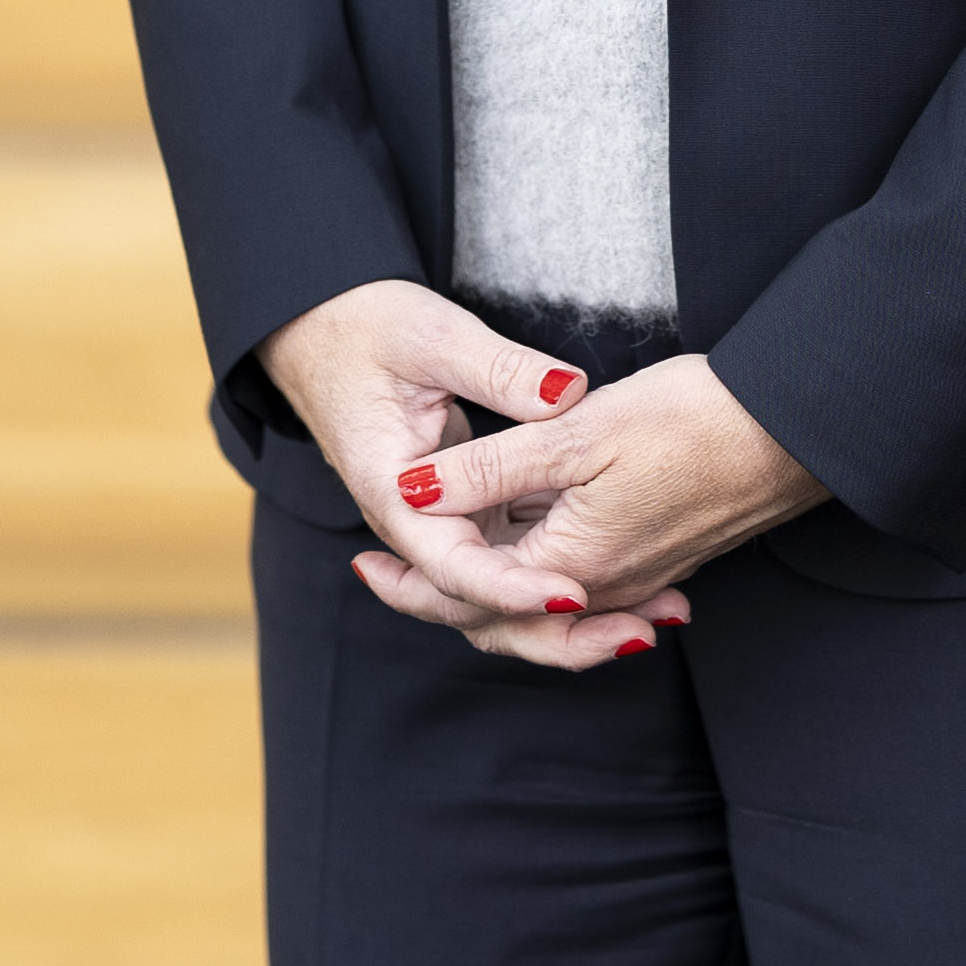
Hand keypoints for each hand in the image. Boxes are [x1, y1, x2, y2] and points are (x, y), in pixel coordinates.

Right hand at [254, 280, 642, 660]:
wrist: (319, 330)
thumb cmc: (366, 329)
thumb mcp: (434, 338)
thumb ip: (501, 370)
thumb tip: (566, 394)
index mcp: (393, 494)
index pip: (453, 566)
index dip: (513, 588)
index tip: (573, 592)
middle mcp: (414, 527)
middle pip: (480, 607)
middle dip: (558, 632)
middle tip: (639, 635)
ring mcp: (441, 524)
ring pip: (500, 595)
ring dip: (567, 618)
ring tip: (646, 627)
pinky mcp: (466, 511)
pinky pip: (511, 560)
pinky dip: (559, 577)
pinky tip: (621, 588)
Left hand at [363, 353, 827, 667]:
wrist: (793, 430)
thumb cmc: (693, 421)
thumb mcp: (574, 434)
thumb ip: (488, 467)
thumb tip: (407, 494)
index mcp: (571, 564)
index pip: (468, 597)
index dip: (410, 584)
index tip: (364, 563)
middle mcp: (604, 589)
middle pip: (502, 619)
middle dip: (440, 601)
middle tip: (383, 577)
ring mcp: (638, 578)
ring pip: (542, 606)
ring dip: (490, 594)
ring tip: (446, 562)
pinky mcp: (661, 557)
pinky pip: (583, 589)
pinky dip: (540, 581)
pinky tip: (529, 546)